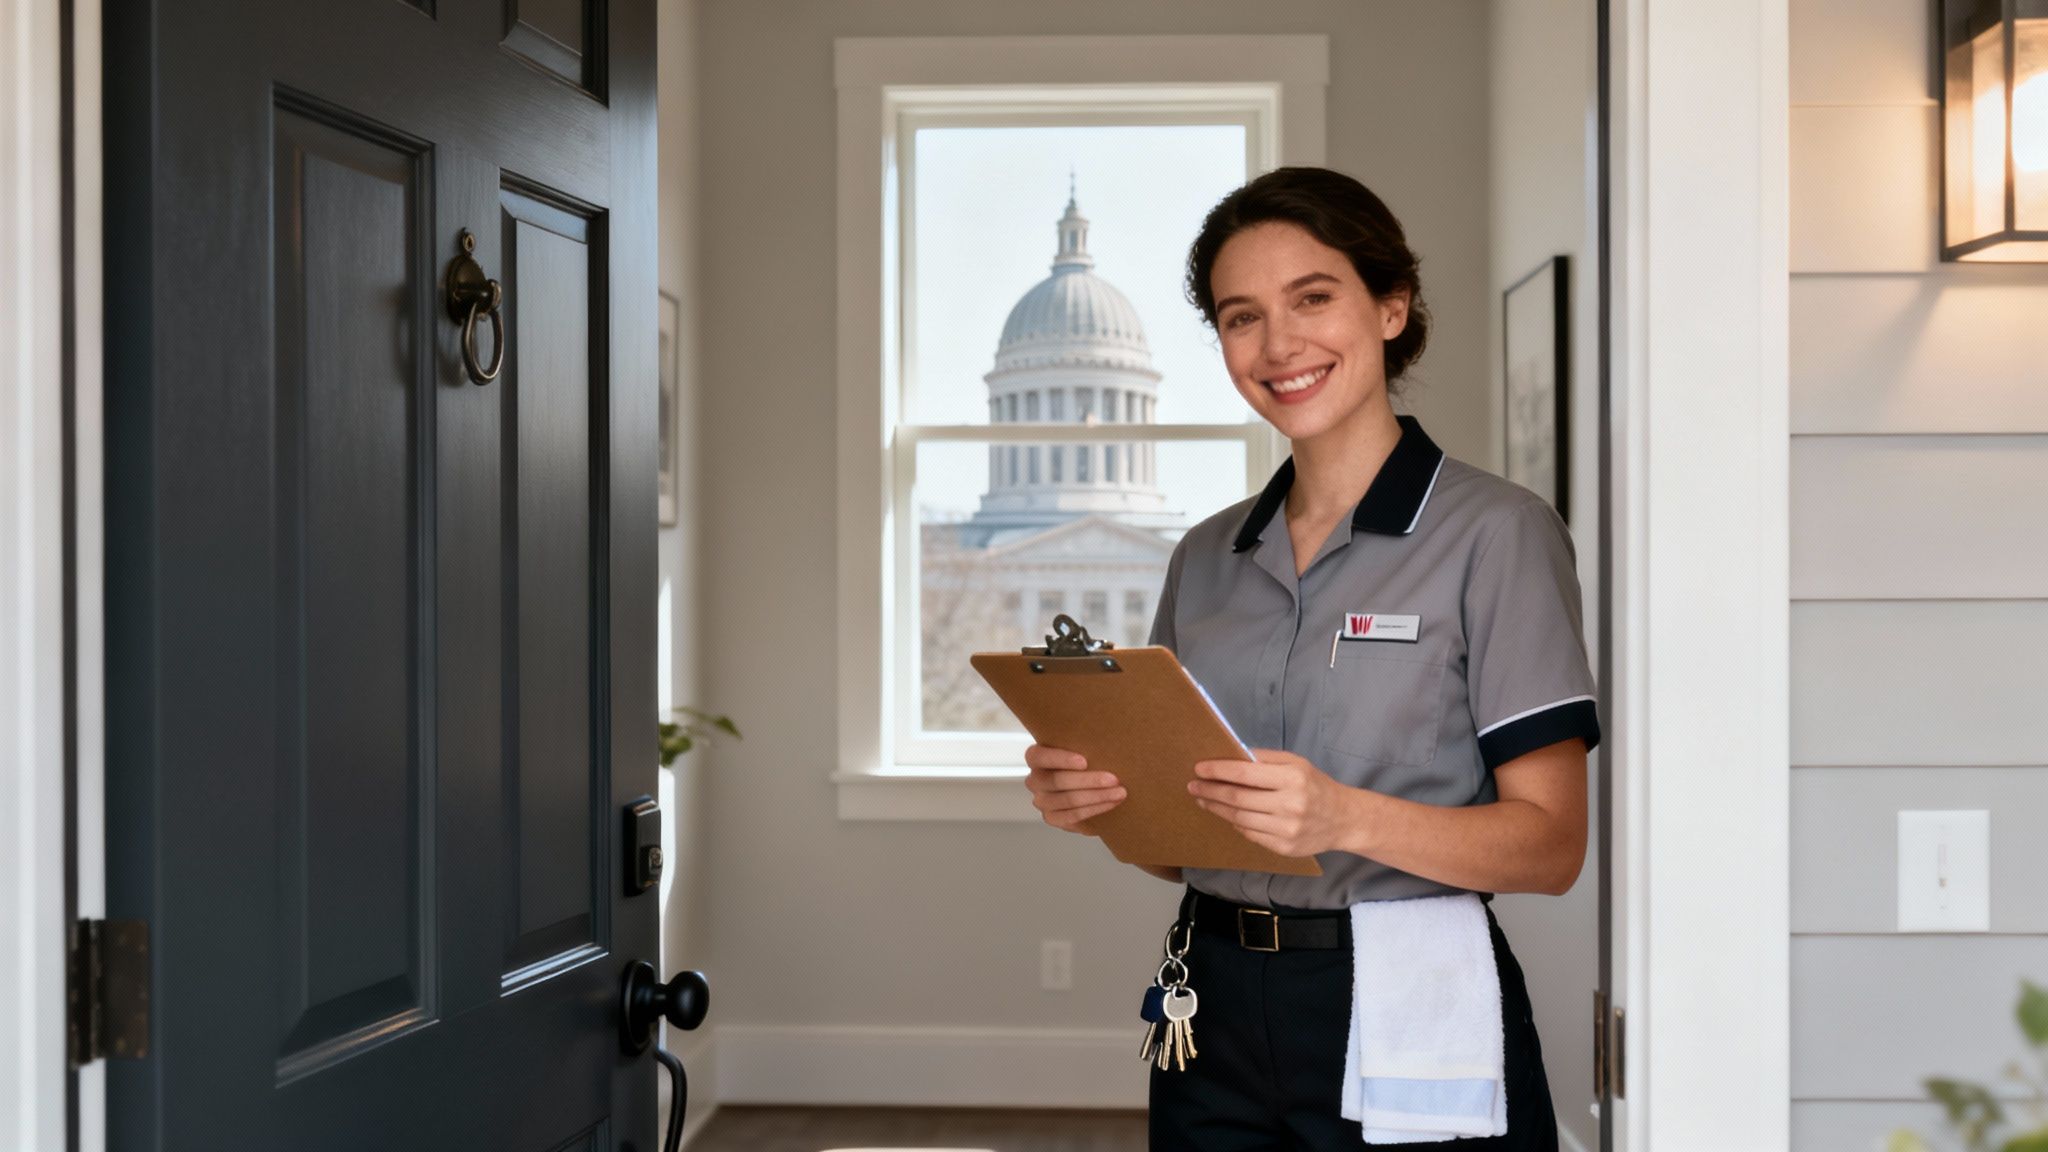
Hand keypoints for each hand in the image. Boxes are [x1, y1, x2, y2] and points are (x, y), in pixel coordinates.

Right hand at [1023, 744, 1125, 834]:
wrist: (1089, 786)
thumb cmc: (1085, 761)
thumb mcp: (1082, 747)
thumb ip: (1085, 743)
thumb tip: (1110, 734)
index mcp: (1036, 757)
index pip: (1040, 756)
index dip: (1061, 759)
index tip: (1084, 761)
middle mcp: (1034, 780)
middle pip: (1058, 781)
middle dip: (1090, 780)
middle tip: (1114, 779)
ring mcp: (1041, 801)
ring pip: (1069, 800)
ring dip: (1098, 796)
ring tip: (1120, 792)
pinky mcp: (1052, 818)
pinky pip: (1072, 816)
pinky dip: (1095, 809)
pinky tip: (1111, 803)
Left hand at [1188, 748, 1357, 857]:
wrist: (1344, 819)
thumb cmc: (1316, 786)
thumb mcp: (1296, 763)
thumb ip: (1265, 759)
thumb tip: (1232, 756)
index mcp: (1293, 778)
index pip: (1245, 774)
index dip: (1218, 771)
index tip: (1199, 768)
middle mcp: (1290, 804)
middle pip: (1238, 798)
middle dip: (1211, 790)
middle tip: (1193, 785)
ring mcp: (1286, 829)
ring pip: (1239, 819)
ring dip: (1217, 808)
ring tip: (1203, 799)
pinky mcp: (1284, 848)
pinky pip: (1250, 834)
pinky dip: (1235, 823)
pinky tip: (1226, 814)